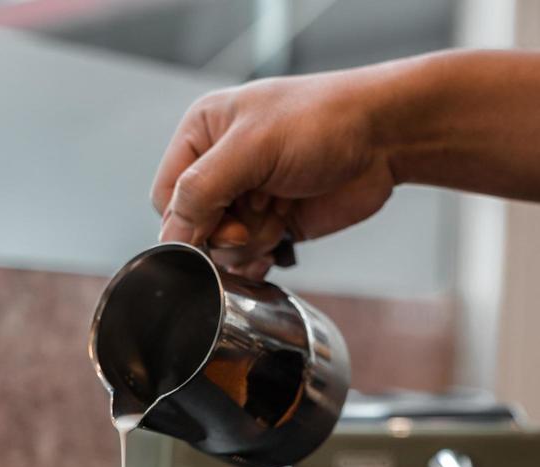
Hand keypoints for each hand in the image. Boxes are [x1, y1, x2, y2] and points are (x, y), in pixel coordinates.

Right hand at [151, 70, 395, 276]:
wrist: (383, 139)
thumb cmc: (322, 122)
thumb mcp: (252, 147)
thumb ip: (203, 189)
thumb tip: (172, 234)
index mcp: (202, 135)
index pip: (167, 195)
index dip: (186, 220)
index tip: (221, 225)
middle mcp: (220, 168)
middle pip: (194, 228)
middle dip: (224, 235)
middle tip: (254, 221)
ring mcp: (247, 199)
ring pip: (221, 250)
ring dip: (250, 245)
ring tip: (278, 216)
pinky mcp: (273, 224)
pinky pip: (248, 260)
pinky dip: (260, 261)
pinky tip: (279, 244)